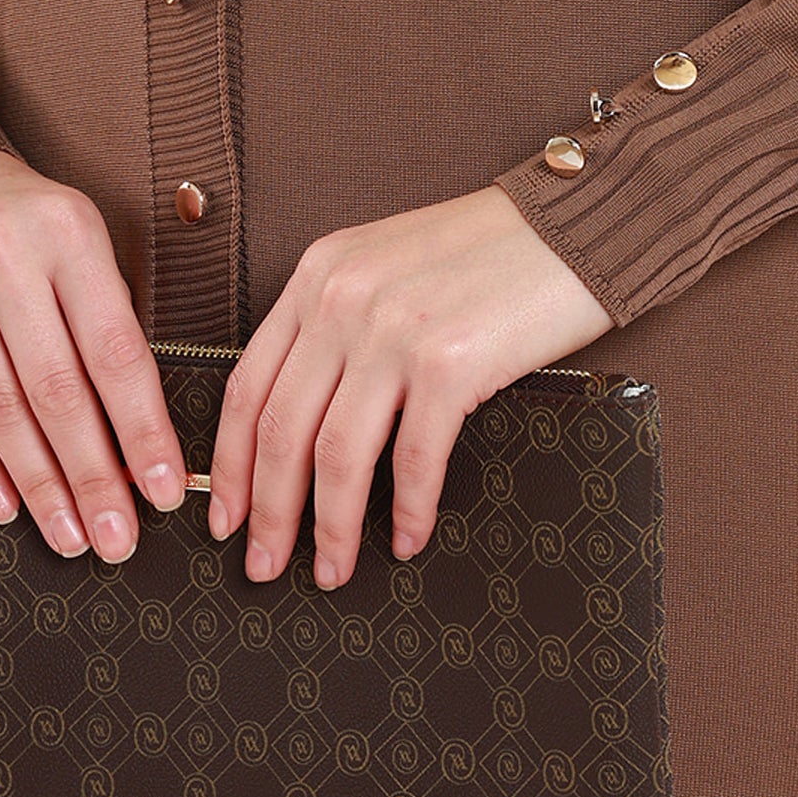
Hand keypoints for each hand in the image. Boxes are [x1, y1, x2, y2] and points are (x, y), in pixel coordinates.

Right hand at [0, 147, 184, 563]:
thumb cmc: (27, 221)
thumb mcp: (83, 241)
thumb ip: (109, 319)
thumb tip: (141, 435)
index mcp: (70, 236)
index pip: (115, 351)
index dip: (142, 428)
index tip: (163, 488)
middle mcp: (6, 259)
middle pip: (57, 390)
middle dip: (92, 475)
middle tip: (118, 538)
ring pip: (1, 408)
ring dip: (40, 483)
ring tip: (71, 535)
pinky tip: (9, 504)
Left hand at [206, 184, 614, 590]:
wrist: (573, 226)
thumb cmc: (488, 252)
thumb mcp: (386, 266)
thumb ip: (338, 322)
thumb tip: (306, 420)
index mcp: (319, 275)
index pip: (247, 384)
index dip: (228, 462)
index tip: (224, 515)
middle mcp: (344, 300)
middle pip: (280, 430)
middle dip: (268, 512)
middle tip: (262, 564)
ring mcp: (394, 332)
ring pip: (335, 456)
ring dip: (330, 527)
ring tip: (331, 570)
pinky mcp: (451, 364)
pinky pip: (414, 459)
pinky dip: (409, 510)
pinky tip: (408, 539)